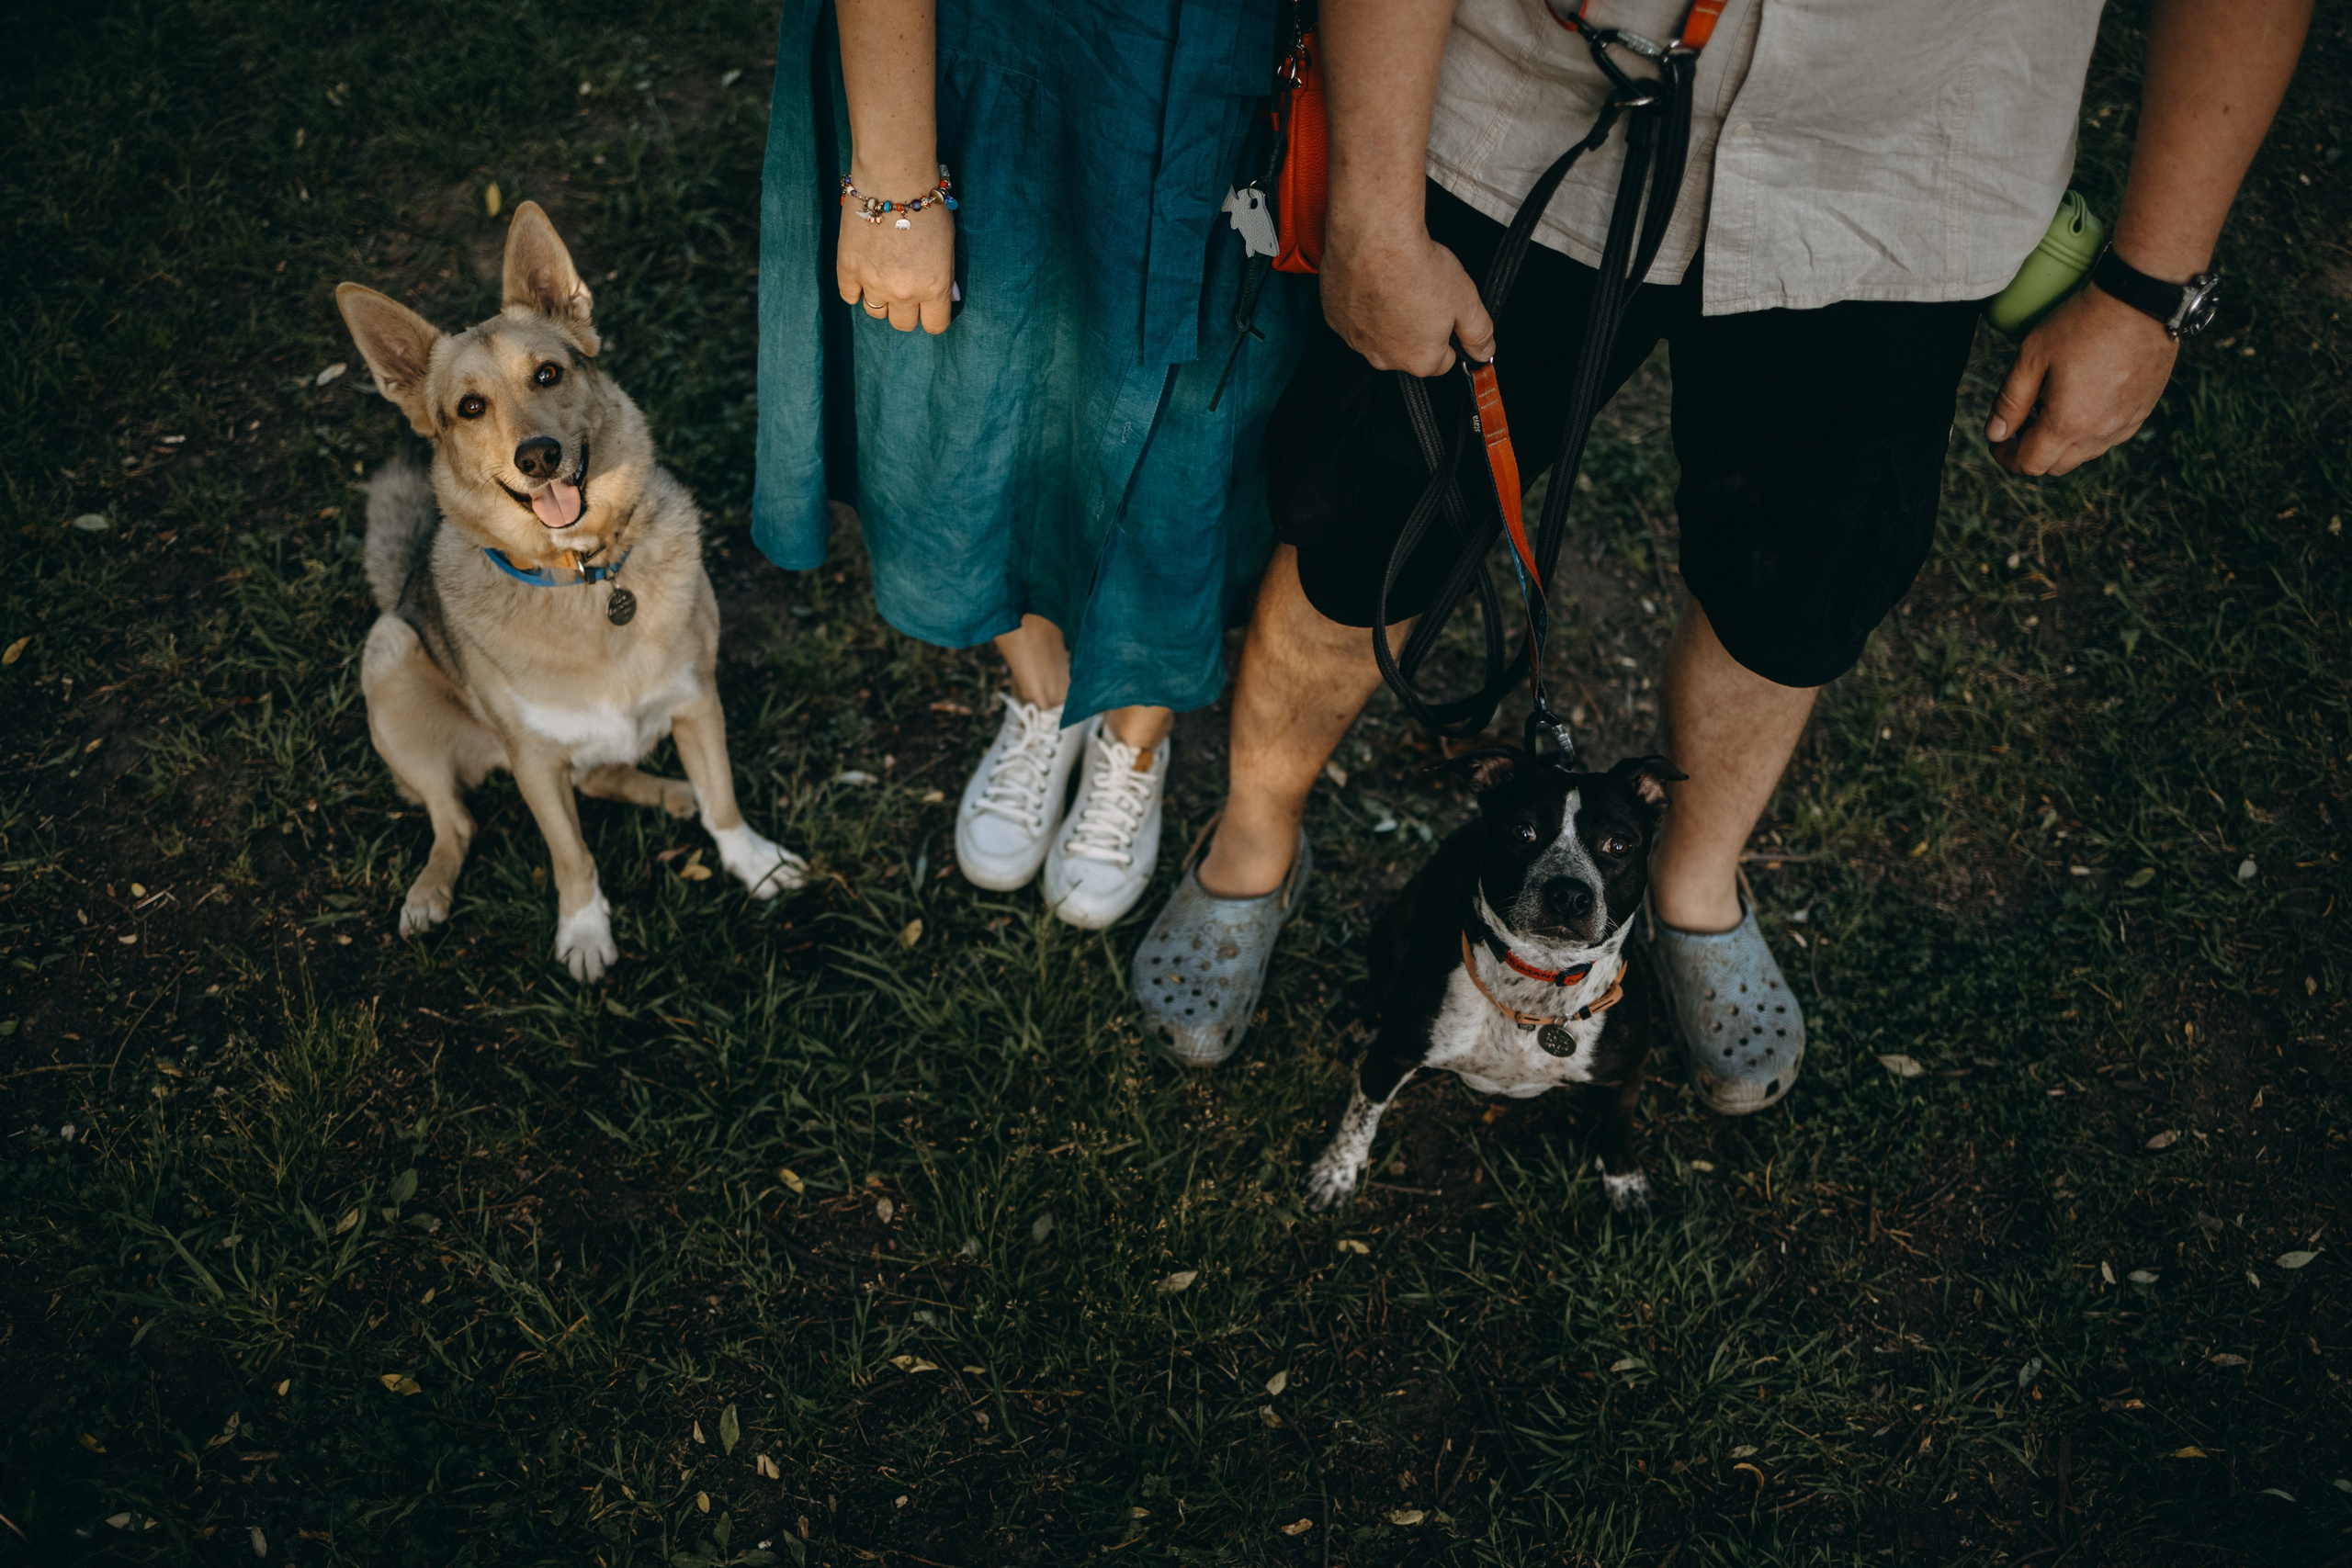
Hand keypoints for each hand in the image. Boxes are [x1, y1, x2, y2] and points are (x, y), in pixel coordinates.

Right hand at [835, 172, 954, 333]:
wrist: (893, 178)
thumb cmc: (928, 206)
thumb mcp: (948, 246)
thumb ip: (945, 276)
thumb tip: (947, 297)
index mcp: (934, 288)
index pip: (935, 326)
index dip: (932, 316)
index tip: (929, 306)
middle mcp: (904, 292)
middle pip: (903, 324)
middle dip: (907, 309)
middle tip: (905, 286)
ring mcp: (873, 283)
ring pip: (876, 312)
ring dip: (881, 299)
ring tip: (883, 274)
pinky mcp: (847, 269)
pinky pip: (850, 296)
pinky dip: (856, 289)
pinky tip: (863, 273)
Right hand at [1320, 216, 1494, 376]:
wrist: (1375, 237)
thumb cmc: (1417, 266)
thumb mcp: (1467, 300)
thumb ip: (1479, 333)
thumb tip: (1485, 351)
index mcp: (1419, 360)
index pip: (1441, 363)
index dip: (1447, 337)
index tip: (1445, 315)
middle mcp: (1384, 358)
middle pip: (1407, 352)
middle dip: (1415, 330)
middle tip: (1420, 294)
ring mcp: (1355, 340)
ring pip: (1378, 337)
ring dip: (1387, 319)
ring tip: (1396, 285)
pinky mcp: (1334, 319)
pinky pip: (1353, 320)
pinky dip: (1362, 306)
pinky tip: (1372, 283)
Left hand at [1985, 285, 2178, 475]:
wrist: (2143, 300)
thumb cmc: (2084, 323)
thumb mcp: (2032, 357)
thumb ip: (2010, 401)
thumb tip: (1995, 433)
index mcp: (2068, 424)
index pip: (2031, 464)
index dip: (2007, 457)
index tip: (1998, 442)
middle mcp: (2100, 433)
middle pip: (2057, 466)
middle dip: (2032, 452)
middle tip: (2021, 422)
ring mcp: (2126, 424)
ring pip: (2084, 454)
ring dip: (2062, 444)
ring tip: (2051, 408)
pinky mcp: (2143, 411)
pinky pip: (2110, 438)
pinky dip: (2089, 432)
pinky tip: (2082, 402)